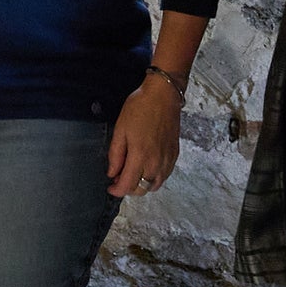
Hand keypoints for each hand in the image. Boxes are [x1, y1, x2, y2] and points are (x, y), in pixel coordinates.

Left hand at [104, 69, 184, 197]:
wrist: (163, 95)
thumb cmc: (140, 108)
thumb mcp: (120, 129)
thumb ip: (115, 155)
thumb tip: (112, 173)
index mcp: (141, 156)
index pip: (127, 186)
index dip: (116, 191)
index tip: (110, 187)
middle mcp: (156, 162)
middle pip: (141, 190)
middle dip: (128, 188)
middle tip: (119, 177)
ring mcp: (167, 160)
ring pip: (154, 186)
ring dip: (142, 184)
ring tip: (133, 172)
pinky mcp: (175, 155)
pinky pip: (164, 176)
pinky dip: (154, 177)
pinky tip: (147, 167)